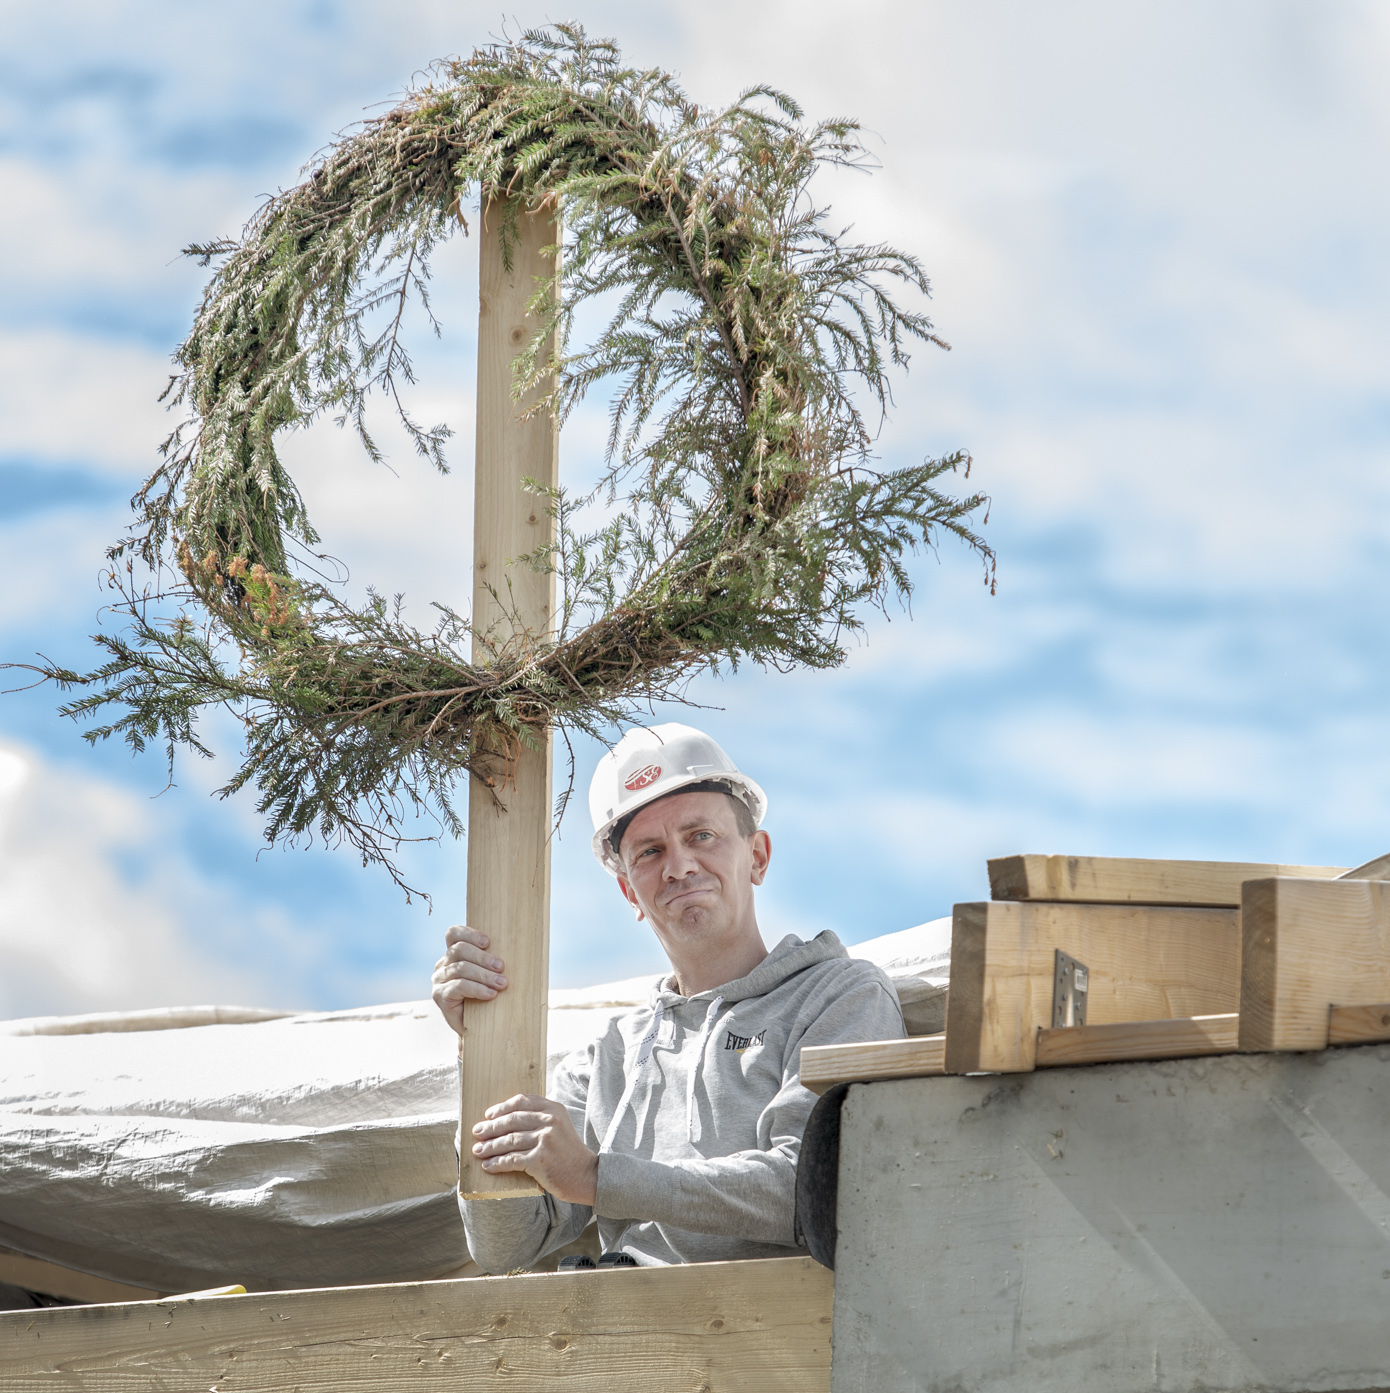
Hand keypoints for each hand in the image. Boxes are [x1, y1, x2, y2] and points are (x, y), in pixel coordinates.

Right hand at [431, 924, 507, 1036]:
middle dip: (483, 957)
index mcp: (453, 954)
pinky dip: (476, 989)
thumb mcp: (490, 974)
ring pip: (460, 968)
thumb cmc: (488, 997)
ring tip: (502, 983)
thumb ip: (493, 961)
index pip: (453, 934)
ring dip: (484, 975)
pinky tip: (490, 994)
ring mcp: (439, 980)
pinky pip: (457, 987)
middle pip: (459, 950)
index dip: (469, 934)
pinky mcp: (439, 996)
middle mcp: (443, 965)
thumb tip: (516, 945)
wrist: (479, 1028)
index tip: (488, 942)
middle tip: (501, 967)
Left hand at [471, 1094, 598, 1204]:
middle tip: (478, 1132)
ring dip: (490, 1146)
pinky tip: (488, 1166)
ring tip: (478, 1150)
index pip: (522, 1101)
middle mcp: (550, 1121)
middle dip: (491, 1127)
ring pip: (510, 1140)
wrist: (586, 1175)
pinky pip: (512, 1160)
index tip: (489, 1115)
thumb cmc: (568, 1152)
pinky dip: (497, 1163)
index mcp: (554, 1109)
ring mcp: (545, 1139)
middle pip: (512, 1120)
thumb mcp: (559, 1126)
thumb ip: (540, 1118)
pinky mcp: (540, 1159)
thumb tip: (506, 1120)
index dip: (502, 1108)